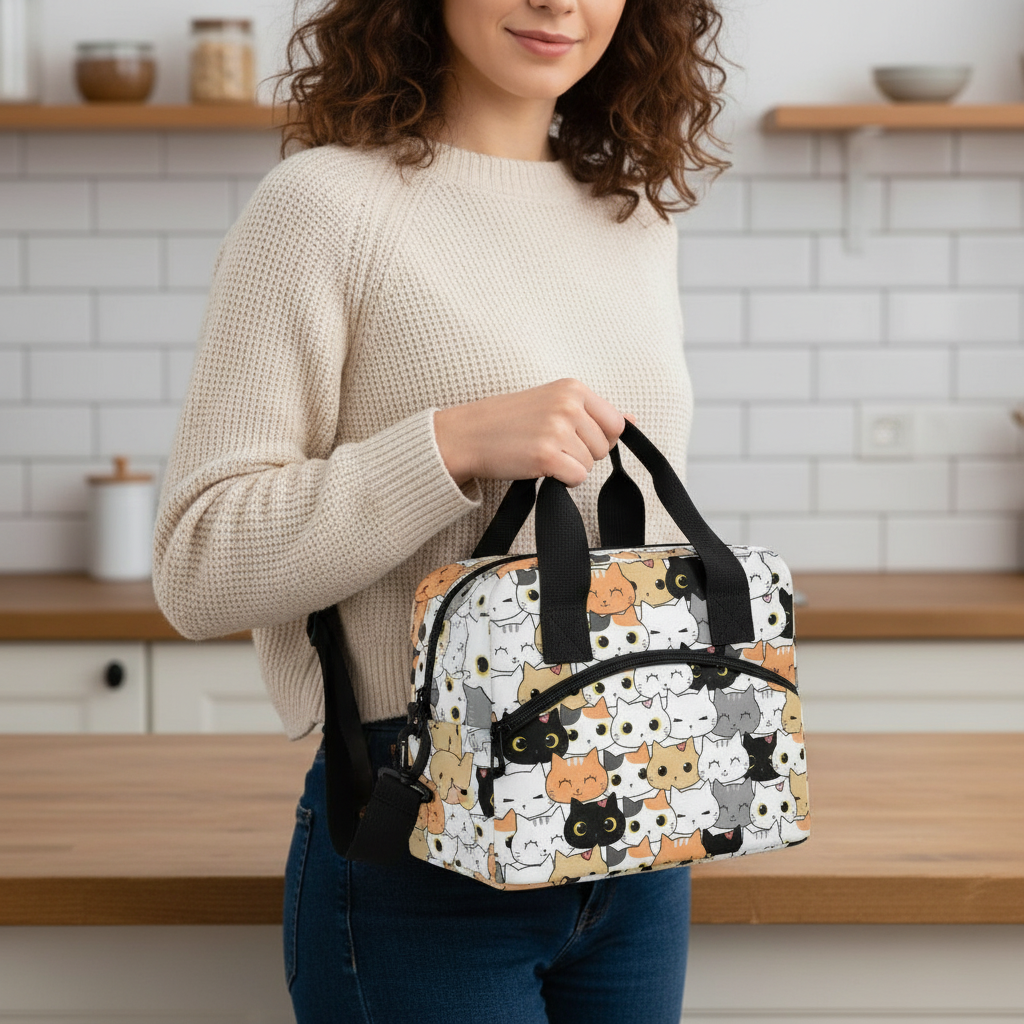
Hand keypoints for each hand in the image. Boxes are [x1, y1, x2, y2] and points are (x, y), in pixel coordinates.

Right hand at [434, 379, 635, 487]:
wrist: (468, 434)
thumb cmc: (509, 421)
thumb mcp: (554, 403)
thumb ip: (594, 412)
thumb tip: (633, 420)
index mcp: (573, 388)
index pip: (615, 424)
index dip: (597, 438)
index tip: (571, 436)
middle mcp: (568, 404)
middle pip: (604, 447)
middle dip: (581, 453)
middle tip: (549, 444)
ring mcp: (558, 429)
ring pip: (590, 464)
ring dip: (569, 467)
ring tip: (541, 453)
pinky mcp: (547, 455)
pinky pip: (576, 478)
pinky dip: (561, 480)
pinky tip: (539, 466)